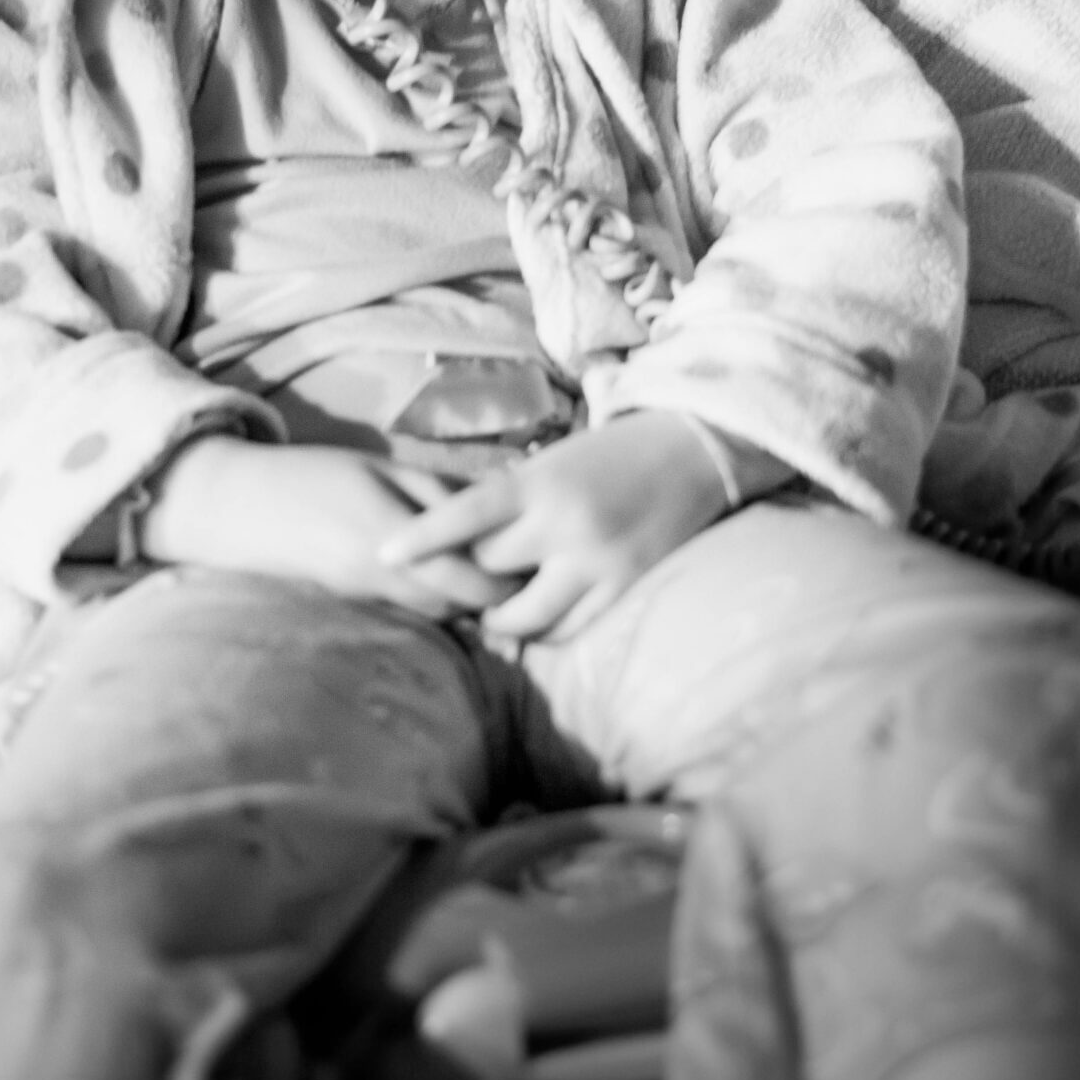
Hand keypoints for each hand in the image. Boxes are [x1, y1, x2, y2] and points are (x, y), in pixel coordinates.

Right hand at [142, 437, 515, 620]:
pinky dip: (438, 601)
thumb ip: (440, 492)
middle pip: (461, 607)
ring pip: (438, 614)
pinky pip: (411, 610)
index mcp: (393, 541)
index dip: (511, 581)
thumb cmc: (313, 474)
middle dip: (498, 599)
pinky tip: (454, 583)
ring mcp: (367, 598)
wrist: (238, 507)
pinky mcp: (355, 603)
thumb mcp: (382, 469)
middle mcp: (382, 580)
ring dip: (469, 603)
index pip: (471, 580)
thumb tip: (500, 505)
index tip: (544, 563)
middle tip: (536, 576)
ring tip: (503, 581)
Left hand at [378, 410, 730, 642]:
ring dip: (501, 617)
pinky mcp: (624, 584)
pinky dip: (544, 630)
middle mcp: (564, 523)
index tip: (384, 554)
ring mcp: (596, 559)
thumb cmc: (613, 451)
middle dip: (471, 578)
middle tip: (455, 586)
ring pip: (525, 614)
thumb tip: (461, 535)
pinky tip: (534, 623)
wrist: (695, 449)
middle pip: (489, 570)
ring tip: (491, 614)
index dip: (422, 538)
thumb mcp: (554, 460)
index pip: (465, 513)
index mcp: (539, 482)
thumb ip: (511, 497)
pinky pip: (570, 628)